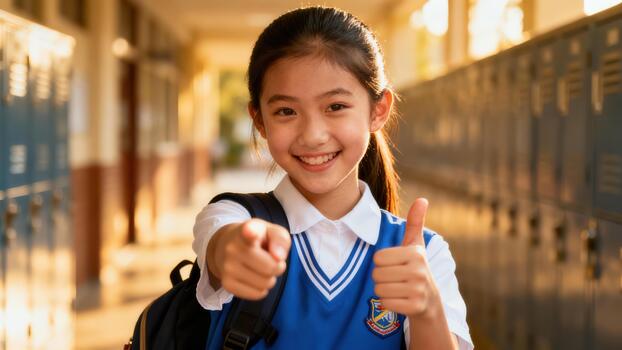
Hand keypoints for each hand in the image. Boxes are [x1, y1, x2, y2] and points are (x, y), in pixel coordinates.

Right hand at [213, 219, 290, 299]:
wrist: (226, 245)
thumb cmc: (256, 239)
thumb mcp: (271, 231)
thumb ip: (280, 239)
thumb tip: (279, 258)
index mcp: (247, 230)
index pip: (248, 231)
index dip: (250, 232)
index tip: (250, 231)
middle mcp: (233, 248)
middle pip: (270, 268)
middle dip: (278, 267)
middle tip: (271, 260)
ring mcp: (228, 267)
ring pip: (265, 283)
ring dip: (270, 278)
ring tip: (261, 267)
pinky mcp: (227, 284)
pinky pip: (257, 294)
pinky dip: (262, 289)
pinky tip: (254, 277)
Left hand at [371, 198, 440, 317]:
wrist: (430, 301)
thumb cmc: (416, 268)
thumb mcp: (416, 245)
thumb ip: (415, 223)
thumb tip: (422, 199)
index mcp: (415, 254)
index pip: (378, 258)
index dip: (382, 263)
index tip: (395, 265)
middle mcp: (419, 271)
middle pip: (377, 274)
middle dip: (381, 278)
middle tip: (396, 279)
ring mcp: (418, 290)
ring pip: (379, 290)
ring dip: (384, 291)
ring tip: (398, 288)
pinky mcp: (415, 307)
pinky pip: (385, 303)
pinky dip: (388, 303)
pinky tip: (400, 300)